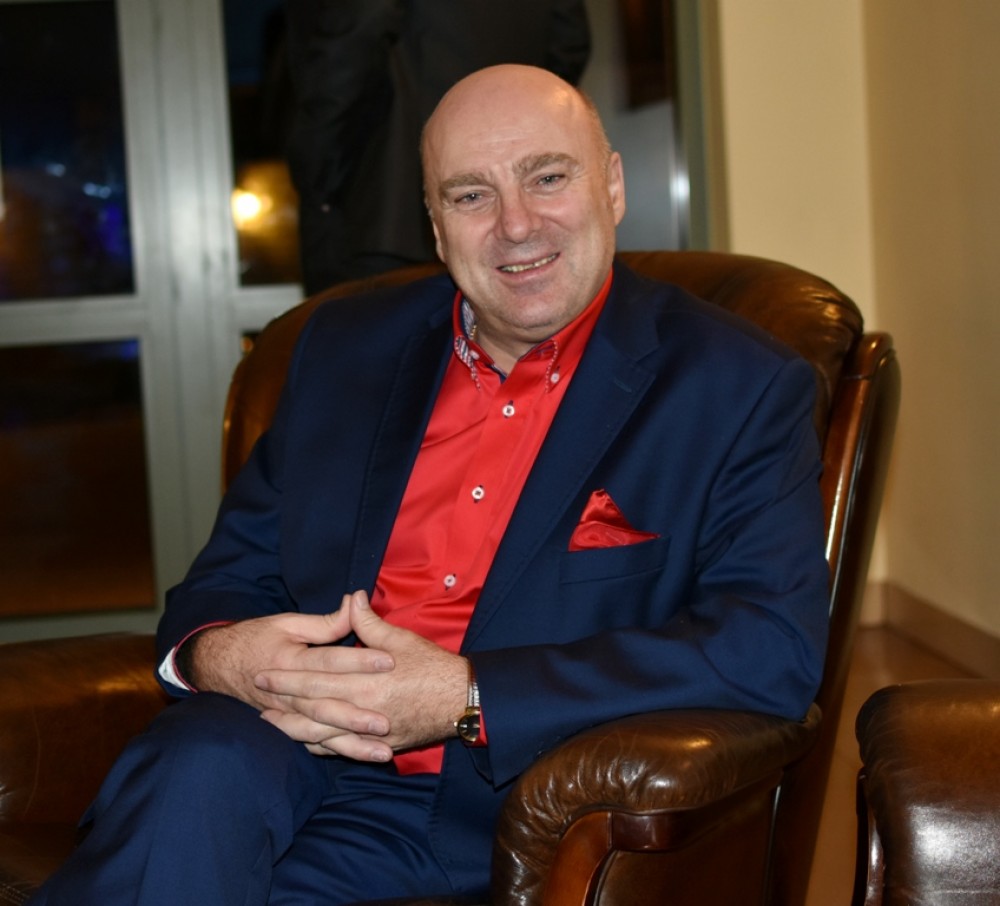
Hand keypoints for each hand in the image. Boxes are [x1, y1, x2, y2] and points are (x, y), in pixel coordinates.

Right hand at [185, 604, 395, 760]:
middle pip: (326, 706)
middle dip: (357, 716)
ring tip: (382, 751)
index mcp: (291, 661)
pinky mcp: (287, 725)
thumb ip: (325, 621)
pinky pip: (312, 743)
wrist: (217, 664)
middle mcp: (288, 694)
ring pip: (321, 733)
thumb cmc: (256, 638)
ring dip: (352, 744)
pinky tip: (359, 757)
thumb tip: (356, 604)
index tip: (390, 661)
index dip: (360, 659)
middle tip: (387, 722)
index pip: (330, 661)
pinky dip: (335, 752)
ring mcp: (287, 714)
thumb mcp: (287, 623)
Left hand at [255, 591, 468, 758]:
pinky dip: (320, 746)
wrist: (462, 700)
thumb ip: (370, 623)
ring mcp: (371, 733)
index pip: (316, 679)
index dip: (287, 676)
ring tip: (268, 722)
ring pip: (322, 735)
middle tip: (256, 692)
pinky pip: (342, 750)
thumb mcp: (401, 639)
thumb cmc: (433, 666)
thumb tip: (352, 598)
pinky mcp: (380, 746)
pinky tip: (304, 741)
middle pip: (312, 707)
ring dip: (292, 728)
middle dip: (282, 700)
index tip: (262, 670)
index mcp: (366, 682)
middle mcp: (364, 711)